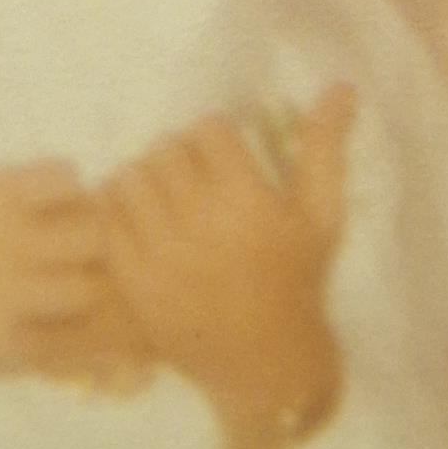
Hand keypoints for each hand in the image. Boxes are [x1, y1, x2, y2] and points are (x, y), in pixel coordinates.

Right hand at [0, 82, 105, 383]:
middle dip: (83, 239)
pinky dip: (49, 333)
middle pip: (93, 236)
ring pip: (85, 292)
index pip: (69, 179)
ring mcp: (7, 298)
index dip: (64, 187)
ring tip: (46, 288)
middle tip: (58, 246)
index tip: (46, 199)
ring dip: (74, 288)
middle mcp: (8, 245)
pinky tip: (22, 325)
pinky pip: (54, 342)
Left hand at [102, 93, 351, 448]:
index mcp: (248, 204)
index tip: (224, 157)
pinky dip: (119, 212)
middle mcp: (201, 226)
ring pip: (131, 178)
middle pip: (166, 149)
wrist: (266, 363)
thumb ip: (325, 148)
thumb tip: (339, 85)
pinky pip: (108, 221)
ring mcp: (161, 256)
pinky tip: (142, 222)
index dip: (216, 138)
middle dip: (180, 155)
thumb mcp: (321, 216)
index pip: (208, 131)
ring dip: (146, 179)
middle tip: (194, 177)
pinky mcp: (133, 281)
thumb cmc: (298, 282)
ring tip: (166, 197)